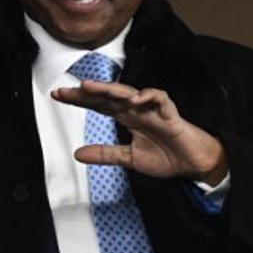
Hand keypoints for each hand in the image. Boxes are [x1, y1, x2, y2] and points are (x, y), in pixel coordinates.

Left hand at [52, 80, 227, 183]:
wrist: (194, 165)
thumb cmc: (167, 157)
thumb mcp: (129, 159)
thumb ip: (105, 154)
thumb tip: (78, 154)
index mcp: (127, 118)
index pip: (99, 104)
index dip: (80, 99)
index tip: (58, 96)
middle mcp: (138, 110)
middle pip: (109, 96)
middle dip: (87, 92)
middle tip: (65, 90)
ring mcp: (154, 110)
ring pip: (129, 93)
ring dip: (110, 89)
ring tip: (90, 87)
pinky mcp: (171, 115)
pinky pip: (160, 99)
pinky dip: (149, 96)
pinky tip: (135, 99)